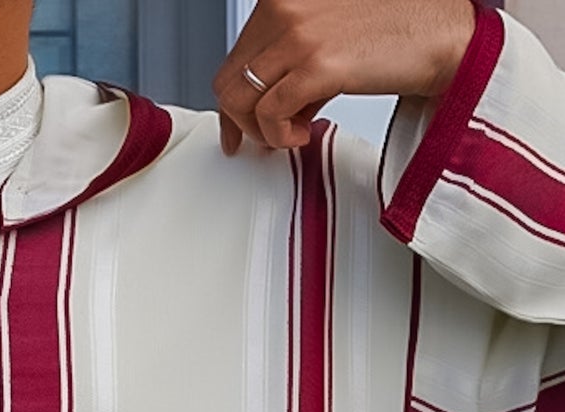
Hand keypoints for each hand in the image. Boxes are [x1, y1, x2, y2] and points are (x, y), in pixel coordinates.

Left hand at [214, 0, 477, 154]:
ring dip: (261, 130)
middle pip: (231, 77)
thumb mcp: (327, 32)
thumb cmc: (396, 30)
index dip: (235, 95)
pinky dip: (280, 136)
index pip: (237, 51)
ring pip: (242, 99)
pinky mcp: (316, 65)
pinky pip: (269, 115)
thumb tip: (263, 100)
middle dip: (242, 118)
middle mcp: (286, 5)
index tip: (237, 122)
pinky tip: (303, 135)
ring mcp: (299, 33)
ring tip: (291, 133)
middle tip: (265, 136)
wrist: (442, 37)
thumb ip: (289, 56)